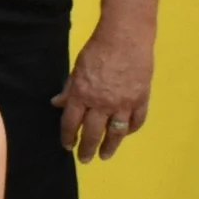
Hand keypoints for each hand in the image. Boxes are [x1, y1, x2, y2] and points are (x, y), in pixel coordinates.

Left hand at [55, 22, 153, 161]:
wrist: (125, 39)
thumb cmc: (96, 51)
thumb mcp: (77, 70)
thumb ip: (69, 89)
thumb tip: (57, 104)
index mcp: (81, 96)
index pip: (71, 123)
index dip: (68, 137)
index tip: (67, 146)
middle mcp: (101, 104)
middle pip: (92, 133)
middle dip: (87, 148)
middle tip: (85, 159)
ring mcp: (123, 103)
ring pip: (116, 133)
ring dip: (110, 146)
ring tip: (105, 156)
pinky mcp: (141, 99)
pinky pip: (136, 121)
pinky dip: (131, 130)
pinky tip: (125, 134)